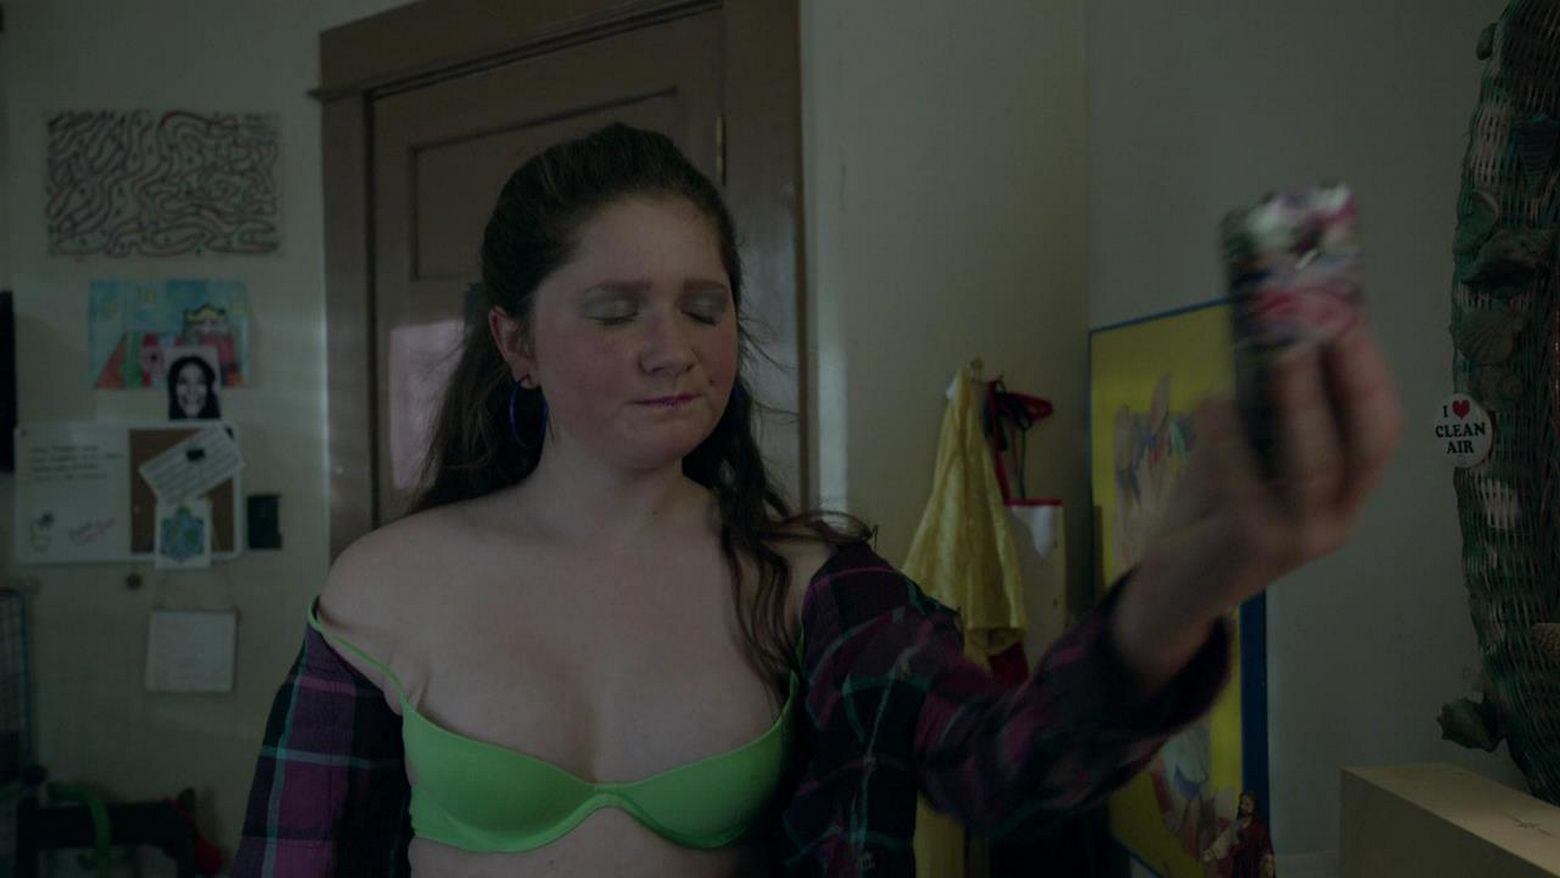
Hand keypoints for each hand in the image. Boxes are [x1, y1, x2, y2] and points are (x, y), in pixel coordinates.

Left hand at [1113, 321, 1402, 689]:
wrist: (1173, 584)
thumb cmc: (1215, 507)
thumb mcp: (1246, 451)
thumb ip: (1263, 411)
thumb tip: (1269, 334)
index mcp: (1346, 489)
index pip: (1380, 428)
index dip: (1371, 372)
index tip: (1349, 316)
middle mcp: (1339, 515)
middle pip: (1368, 444)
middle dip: (1355, 380)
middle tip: (1329, 326)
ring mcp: (1303, 536)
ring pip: (1316, 465)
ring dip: (1300, 403)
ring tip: (1282, 354)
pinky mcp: (1257, 545)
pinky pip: (1248, 484)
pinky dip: (1229, 438)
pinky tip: (1210, 402)